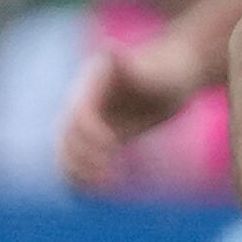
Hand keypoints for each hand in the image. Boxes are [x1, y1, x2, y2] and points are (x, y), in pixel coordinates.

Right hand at [56, 39, 196, 190]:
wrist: (175, 73)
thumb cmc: (168, 69)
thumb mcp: (153, 71)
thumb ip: (127, 66)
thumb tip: (109, 47)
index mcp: (91, 87)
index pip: (78, 116)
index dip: (90, 136)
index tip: (114, 146)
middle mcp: (83, 105)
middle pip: (65, 137)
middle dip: (82, 160)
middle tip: (109, 177)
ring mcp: (88, 122)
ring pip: (66, 152)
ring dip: (76, 174)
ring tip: (98, 191)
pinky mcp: (98, 137)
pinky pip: (78, 161)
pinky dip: (80, 179)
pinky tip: (94, 194)